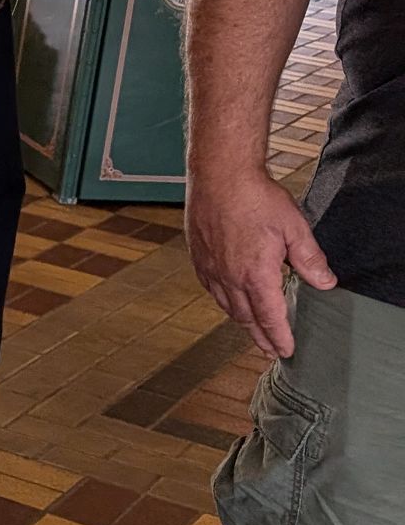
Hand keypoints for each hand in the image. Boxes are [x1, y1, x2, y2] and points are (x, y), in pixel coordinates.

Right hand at [187, 163, 334, 358]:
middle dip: (260, 337)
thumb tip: (325, 281)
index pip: (270, 317)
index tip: (286, 350)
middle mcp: (229, 277)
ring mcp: (210, 268)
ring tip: (252, 329)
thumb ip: (310, 259)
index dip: (279, 337)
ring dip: (241, 321)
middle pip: (246, 318)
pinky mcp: (198, 257)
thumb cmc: (254, 196)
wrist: (219, 174)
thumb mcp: (294, 227)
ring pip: (226, 306)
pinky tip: (228, 299)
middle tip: (270, 349)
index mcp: (255, 274)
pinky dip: (223, 301)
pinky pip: (211, 289)